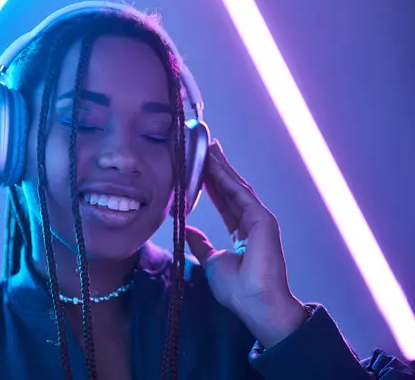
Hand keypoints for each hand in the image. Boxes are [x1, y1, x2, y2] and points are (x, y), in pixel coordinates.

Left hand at [186, 140, 305, 346]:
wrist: (255, 303)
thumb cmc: (238, 289)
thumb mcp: (212, 261)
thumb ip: (201, 243)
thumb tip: (187, 229)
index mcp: (243, 233)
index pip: (225, 202)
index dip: (212, 185)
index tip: (200, 168)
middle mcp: (253, 223)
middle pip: (232, 190)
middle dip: (218, 169)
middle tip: (206, 148)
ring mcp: (260, 220)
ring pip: (237, 188)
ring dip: (222, 167)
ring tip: (209, 148)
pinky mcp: (264, 220)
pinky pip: (241, 194)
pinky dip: (227, 178)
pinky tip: (215, 164)